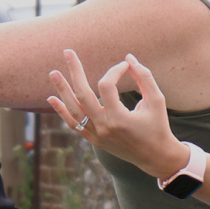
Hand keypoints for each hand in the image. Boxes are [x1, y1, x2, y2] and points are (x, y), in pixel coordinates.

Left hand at [47, 50, 188, 179]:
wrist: (155, 157)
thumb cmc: (158, 125)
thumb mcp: (157, 99)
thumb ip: (144, 77)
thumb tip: (129, 58)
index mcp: (119, 118)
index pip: (107, 86)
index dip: (115, 70)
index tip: (126, 65)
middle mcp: (103, 127)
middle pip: (82, 95)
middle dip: (75, 72)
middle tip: (68, 52)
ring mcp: (96, 135)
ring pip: (73, 110)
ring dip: (62, 90)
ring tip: (53, 73)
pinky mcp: (94, 139)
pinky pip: (73, 124)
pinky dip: (62, 111)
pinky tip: (52, 98)